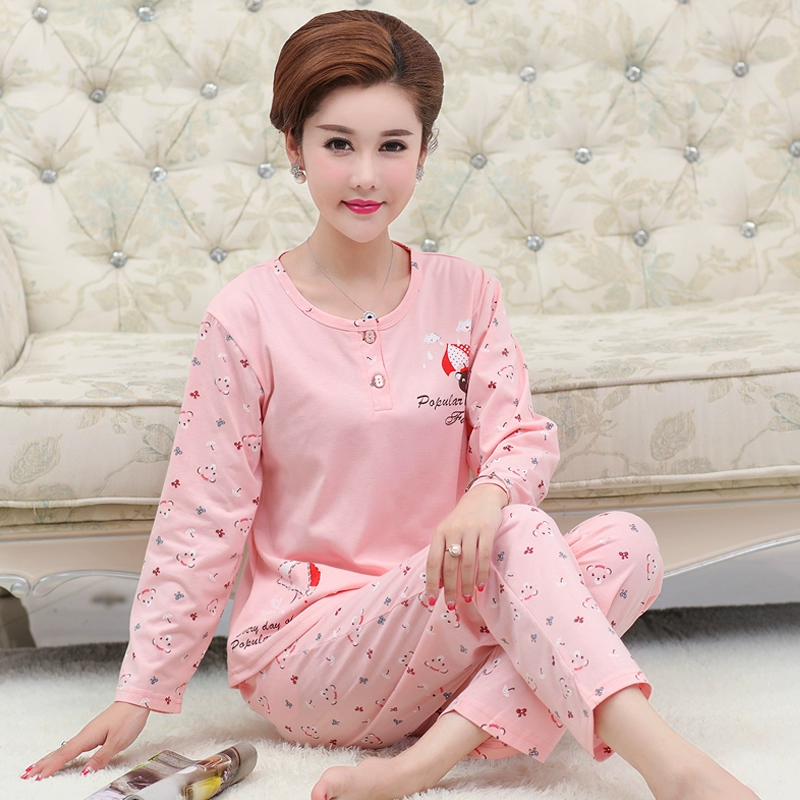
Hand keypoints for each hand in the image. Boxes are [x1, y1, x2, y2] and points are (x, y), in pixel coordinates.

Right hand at [21, 701, 150, 780]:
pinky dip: (64, 752)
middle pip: (61, 751)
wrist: (138, 700)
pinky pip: (74, 745)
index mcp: (88, 736)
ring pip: (66, 747)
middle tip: (28, 773)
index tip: (38, 777)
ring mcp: (90, 732)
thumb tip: (85, 773)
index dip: (52, 767)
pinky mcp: (95, 731)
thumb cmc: (129, 717)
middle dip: (44, 762)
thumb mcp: (117, 742)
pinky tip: (64, 755)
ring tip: (39, 767)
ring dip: (51, 758)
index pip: (65, 754)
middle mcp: (86, 733)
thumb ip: (100, 758)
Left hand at [425, 483, 506, 608]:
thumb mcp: (447, 533)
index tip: (431, 600)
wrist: (482, 497)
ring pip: (466, 563)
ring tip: (466, 599)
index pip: (433, 562)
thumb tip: (438, 584)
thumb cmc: (462, 520)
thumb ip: (442, 554)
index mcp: (439, 533)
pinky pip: (483, 556)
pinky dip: (481, 573)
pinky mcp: (487, 529)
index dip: (431, 583)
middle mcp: (453, 531)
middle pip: (450, 565)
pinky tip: (480, 586)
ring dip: (466, 584)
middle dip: (450, 588)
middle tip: (451, 605)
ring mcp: (470, 529)